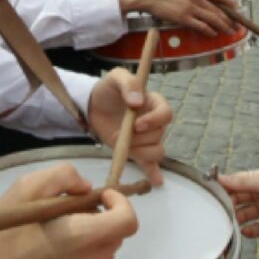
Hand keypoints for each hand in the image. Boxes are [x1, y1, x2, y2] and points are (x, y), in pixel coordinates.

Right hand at [0, 163, 137, 258]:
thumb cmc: (2, 230)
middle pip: (115, 234)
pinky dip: (86, 258)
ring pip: (105, 251)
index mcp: (82, 236)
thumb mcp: (27, 186)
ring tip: (58, 231)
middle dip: (101, 217)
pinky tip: (59, 252)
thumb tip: (86, 186)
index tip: (101, 196)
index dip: (120, 202)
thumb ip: (64, 175)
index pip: (128, 220)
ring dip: (93, 237)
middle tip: (68, 211)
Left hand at [87, 68, 172, 185]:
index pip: (166, 113)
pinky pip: (150, 165)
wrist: (92, 106)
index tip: (137, 124)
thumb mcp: (116, 77)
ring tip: (125, 147)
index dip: (154, 121)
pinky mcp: (136, 151)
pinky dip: (153, 173)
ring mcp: (146, 139)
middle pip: (159, 136)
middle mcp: (154, 122)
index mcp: (154, 103)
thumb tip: (137, 101)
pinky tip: (155, 181)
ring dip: (141, 153)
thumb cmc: (108, 89)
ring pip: (156, 152)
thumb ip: (128, 84)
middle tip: (121, 133)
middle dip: (140, 138)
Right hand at [117, 0, 235, 35]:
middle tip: (237, 25)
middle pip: (219, 9)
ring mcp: (190, 7)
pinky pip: (201, 26)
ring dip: (223, 27)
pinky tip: (213, 33)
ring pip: (213, 19)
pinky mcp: (183, 17)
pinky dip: (209, 31)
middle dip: (230, 19)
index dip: (231, 4)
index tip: (236, 10)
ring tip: (229, 32)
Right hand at [218, 169, 258, 239]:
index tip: (207, 192)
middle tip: (214, 213)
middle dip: (228, 204)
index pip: (236, 182)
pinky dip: (250, 231)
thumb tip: (221, 178)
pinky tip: (243, 233)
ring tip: (226, 225)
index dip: (223, 186)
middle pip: (240, 199)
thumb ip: (244, 182)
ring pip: (247, 215)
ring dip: (237, 219)